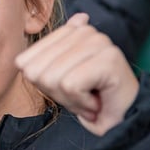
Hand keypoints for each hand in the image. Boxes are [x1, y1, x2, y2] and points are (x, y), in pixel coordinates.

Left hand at [15, 13, 138, 135]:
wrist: (124, 122)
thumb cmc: (91, 100)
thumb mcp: (60, 79)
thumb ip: (48, 57)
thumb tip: (58, 26)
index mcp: (71, 32)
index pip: (25, 61)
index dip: (41, 84)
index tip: (66, 89)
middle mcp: (85, 31)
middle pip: (36, 71)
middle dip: (55, 93)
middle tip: (80, 96)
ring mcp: (99, 42)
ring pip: (53, 79)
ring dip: (70, 100)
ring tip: (90, 99)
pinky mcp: (108, 59)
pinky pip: (70, 86)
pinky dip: (81, 103)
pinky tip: (97, 102)